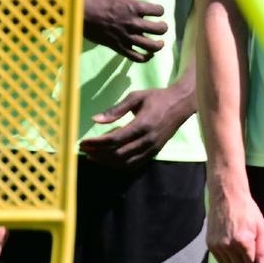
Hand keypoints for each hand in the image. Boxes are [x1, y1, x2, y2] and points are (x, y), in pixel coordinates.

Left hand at [78, 87, 194, 168]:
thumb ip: (115, 109)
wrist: (181, 104)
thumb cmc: (156, 97)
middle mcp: (148, 139)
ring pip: (126, 162)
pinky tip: (109, 160)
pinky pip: (135, 164)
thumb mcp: (135, 97)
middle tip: (85, 150)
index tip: (83, 142)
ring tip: (94, 156)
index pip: (115, 139)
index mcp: (142, 124)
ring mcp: (152, 148)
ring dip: (107, 162)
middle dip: (99, 154)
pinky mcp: (154, 152)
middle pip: (118, 153)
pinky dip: (120, 165)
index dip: (97, 143)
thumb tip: (95, 119)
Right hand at [83, 0, 167, 61]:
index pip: (159, 11)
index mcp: (134, 6)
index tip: (157, 10)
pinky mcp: (118, 47)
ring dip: (159, 45)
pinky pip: (136, 57)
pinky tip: (148, 54)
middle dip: (163, 27)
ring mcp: (125, 37)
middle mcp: (133, 23)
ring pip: (150, 46)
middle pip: (159, 29)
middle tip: (161, 26)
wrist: (78, 12)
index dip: (160, 10)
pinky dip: (145, 58)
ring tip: (160, 42)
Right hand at [206, 179, 263, 262]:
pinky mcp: (210, 244)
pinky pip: (221, 261)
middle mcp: (228, 246)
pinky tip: (233, 249)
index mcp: (243, 242)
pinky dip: (228, 259)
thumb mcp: (262, 228)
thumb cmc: (247, 210)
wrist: (227, 196)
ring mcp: (217, 246)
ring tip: (244, 251)